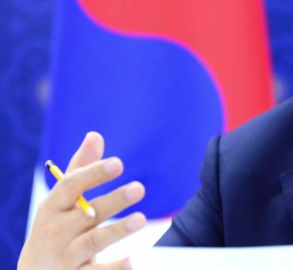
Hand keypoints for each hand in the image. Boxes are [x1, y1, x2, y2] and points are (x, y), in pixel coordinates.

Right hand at [18, 132, 146, 269]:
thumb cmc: (55, 229)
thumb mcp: (61, 202)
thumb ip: (80, 170)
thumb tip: (95, 135)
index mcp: (53, 208)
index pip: (71, 186)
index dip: (94, 173)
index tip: (118, 163)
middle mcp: (57, 231)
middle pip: (87, 213)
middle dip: (112, 201)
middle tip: (139, 188)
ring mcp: (65, 256)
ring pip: (93, 242)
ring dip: (117, 230)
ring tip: (141, 219)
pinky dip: (113, 267)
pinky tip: (131, 260)